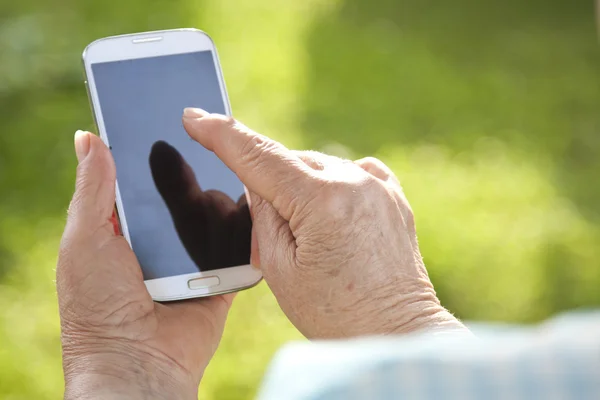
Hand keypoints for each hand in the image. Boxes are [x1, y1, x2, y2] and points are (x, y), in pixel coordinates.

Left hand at [56, 131, 232, 398]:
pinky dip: (244, 231)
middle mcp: (158, 243)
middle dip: (193, 170)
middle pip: (181, 196)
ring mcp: (190, 262)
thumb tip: (87, 136)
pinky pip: (236, 249)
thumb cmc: (99, 305)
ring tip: (237, 161)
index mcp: (122, 230)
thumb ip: (93, 190)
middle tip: (211, 129)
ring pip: (212, 217)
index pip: (139, 180)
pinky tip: (255, 200)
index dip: (150, 150)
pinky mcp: (218, 279)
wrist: (139, 362)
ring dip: (220, 200)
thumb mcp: (86, 239)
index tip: (168, 115)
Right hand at [183, 108, 467, 337]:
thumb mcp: (279, 268)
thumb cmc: (334, 313)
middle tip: (272, 235)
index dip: (220, 134)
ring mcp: (378, 185)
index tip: (194, 116)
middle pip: (288, 163)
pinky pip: (348, 173)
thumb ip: (262, 214)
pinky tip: (331, 215)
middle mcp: (354, 181)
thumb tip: (257, 180)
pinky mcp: (392, 194)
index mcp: (321, 202)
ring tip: (310, 240)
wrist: (395, 332)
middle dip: (270, 187)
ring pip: (316, 167)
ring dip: (301, 189)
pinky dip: (330, 186)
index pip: (258, 157)